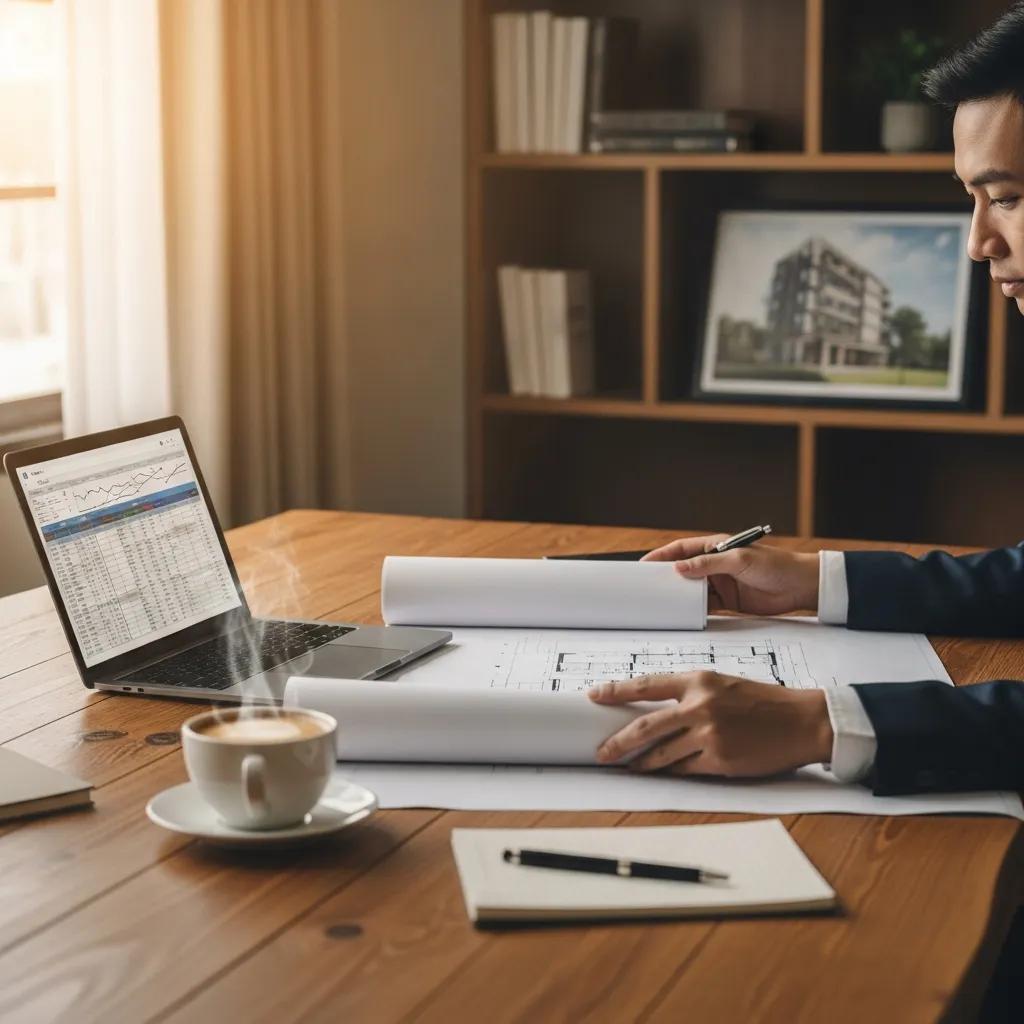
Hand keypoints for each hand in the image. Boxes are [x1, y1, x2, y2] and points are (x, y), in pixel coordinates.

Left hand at [589, 672, 832, 777]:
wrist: (802, 721)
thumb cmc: (763, 702)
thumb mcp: (723, 684)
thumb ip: (689, 693)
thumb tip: (653, 709)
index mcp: (699, 680)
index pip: (647, 684)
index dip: (616, 691)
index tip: (595, 696)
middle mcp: (700, 705)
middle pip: (645, 726)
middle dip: (618, 741)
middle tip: (601, 751)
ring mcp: (709, 734)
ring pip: (661, 753)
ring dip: (641, 763)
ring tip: (628, 766)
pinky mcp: (720, 760)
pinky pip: (684, 770)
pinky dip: (669, 773)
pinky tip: (660, 774)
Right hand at [642, 534, 818, 614]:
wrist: (800, 586)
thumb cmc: (775, 565)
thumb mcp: (739, 560)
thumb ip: (708, 563)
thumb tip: (678, 568)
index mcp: (715, 546)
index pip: (681, 549)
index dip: (662, 556)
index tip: (644, 565)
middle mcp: (715, 564)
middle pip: (683, 570)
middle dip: (665, 578)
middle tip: (645, 587)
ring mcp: (720, 583)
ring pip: (692, 589)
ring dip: (678, 596)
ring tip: (660, 604)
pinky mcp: (728, 601)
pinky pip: (704, 606)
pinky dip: (693, 611)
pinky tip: (683, 616)